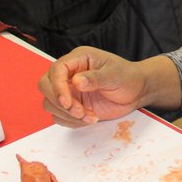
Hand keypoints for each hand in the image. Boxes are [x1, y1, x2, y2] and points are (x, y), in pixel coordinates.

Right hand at [38, 47, 180, 126]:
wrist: (137, 91)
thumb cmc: (128, 77)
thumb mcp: (115, 74)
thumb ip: (96, 78)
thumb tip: (76, 81)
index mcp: (78, 59)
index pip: (56, 70)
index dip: (57, 87)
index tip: (67, 102)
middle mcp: (69, 74)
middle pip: (45, 86)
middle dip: (59, 102)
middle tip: (79, 111)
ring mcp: (69, 91)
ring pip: (50, 104)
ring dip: (68, 115)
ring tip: (91, 116)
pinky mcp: (72, 106)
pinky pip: (60, 117)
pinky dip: (72, 122)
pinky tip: (91, 119)